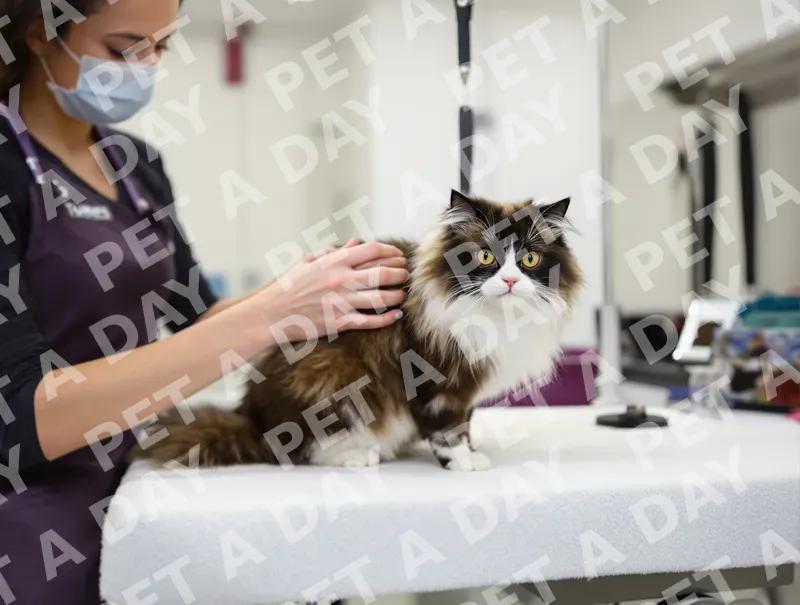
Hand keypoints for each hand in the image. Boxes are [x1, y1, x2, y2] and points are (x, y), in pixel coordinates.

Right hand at [256, 241, 407, 343]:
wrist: (270, 314)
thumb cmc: (288, 286)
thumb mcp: (308, 262)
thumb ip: (333, 252)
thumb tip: (356, 242)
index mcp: (334, 262)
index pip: (372, 251)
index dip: (391, 252)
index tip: (398, 255)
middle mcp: (340, 280)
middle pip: (382, 273)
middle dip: (400, 273)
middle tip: (406, 274)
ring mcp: (341, 302)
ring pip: (381, 298)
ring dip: (397, 295)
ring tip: (402, 293)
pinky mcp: (339, 322)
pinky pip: (369, 321)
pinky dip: (386, 318)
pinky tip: (396, 315)